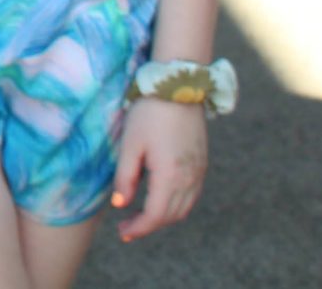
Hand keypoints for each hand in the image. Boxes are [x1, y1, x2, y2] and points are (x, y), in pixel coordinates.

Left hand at [112, 97, 207, 239]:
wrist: (178, 88)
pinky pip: (192, 195)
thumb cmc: (149, 113)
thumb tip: (120, 204)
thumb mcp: (130, 144)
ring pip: (184, 208)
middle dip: (149, 226)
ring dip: (164, 218)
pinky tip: (160, 200)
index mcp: (171, 176)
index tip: (123, 233)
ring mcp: (199, 171)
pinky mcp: (201, 163)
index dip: (139, 228)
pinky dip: (176, 205)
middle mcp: (190, 178)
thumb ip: (126, 177)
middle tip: (126, 227)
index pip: (156, 215)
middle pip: (172, 216)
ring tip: (140, 217)